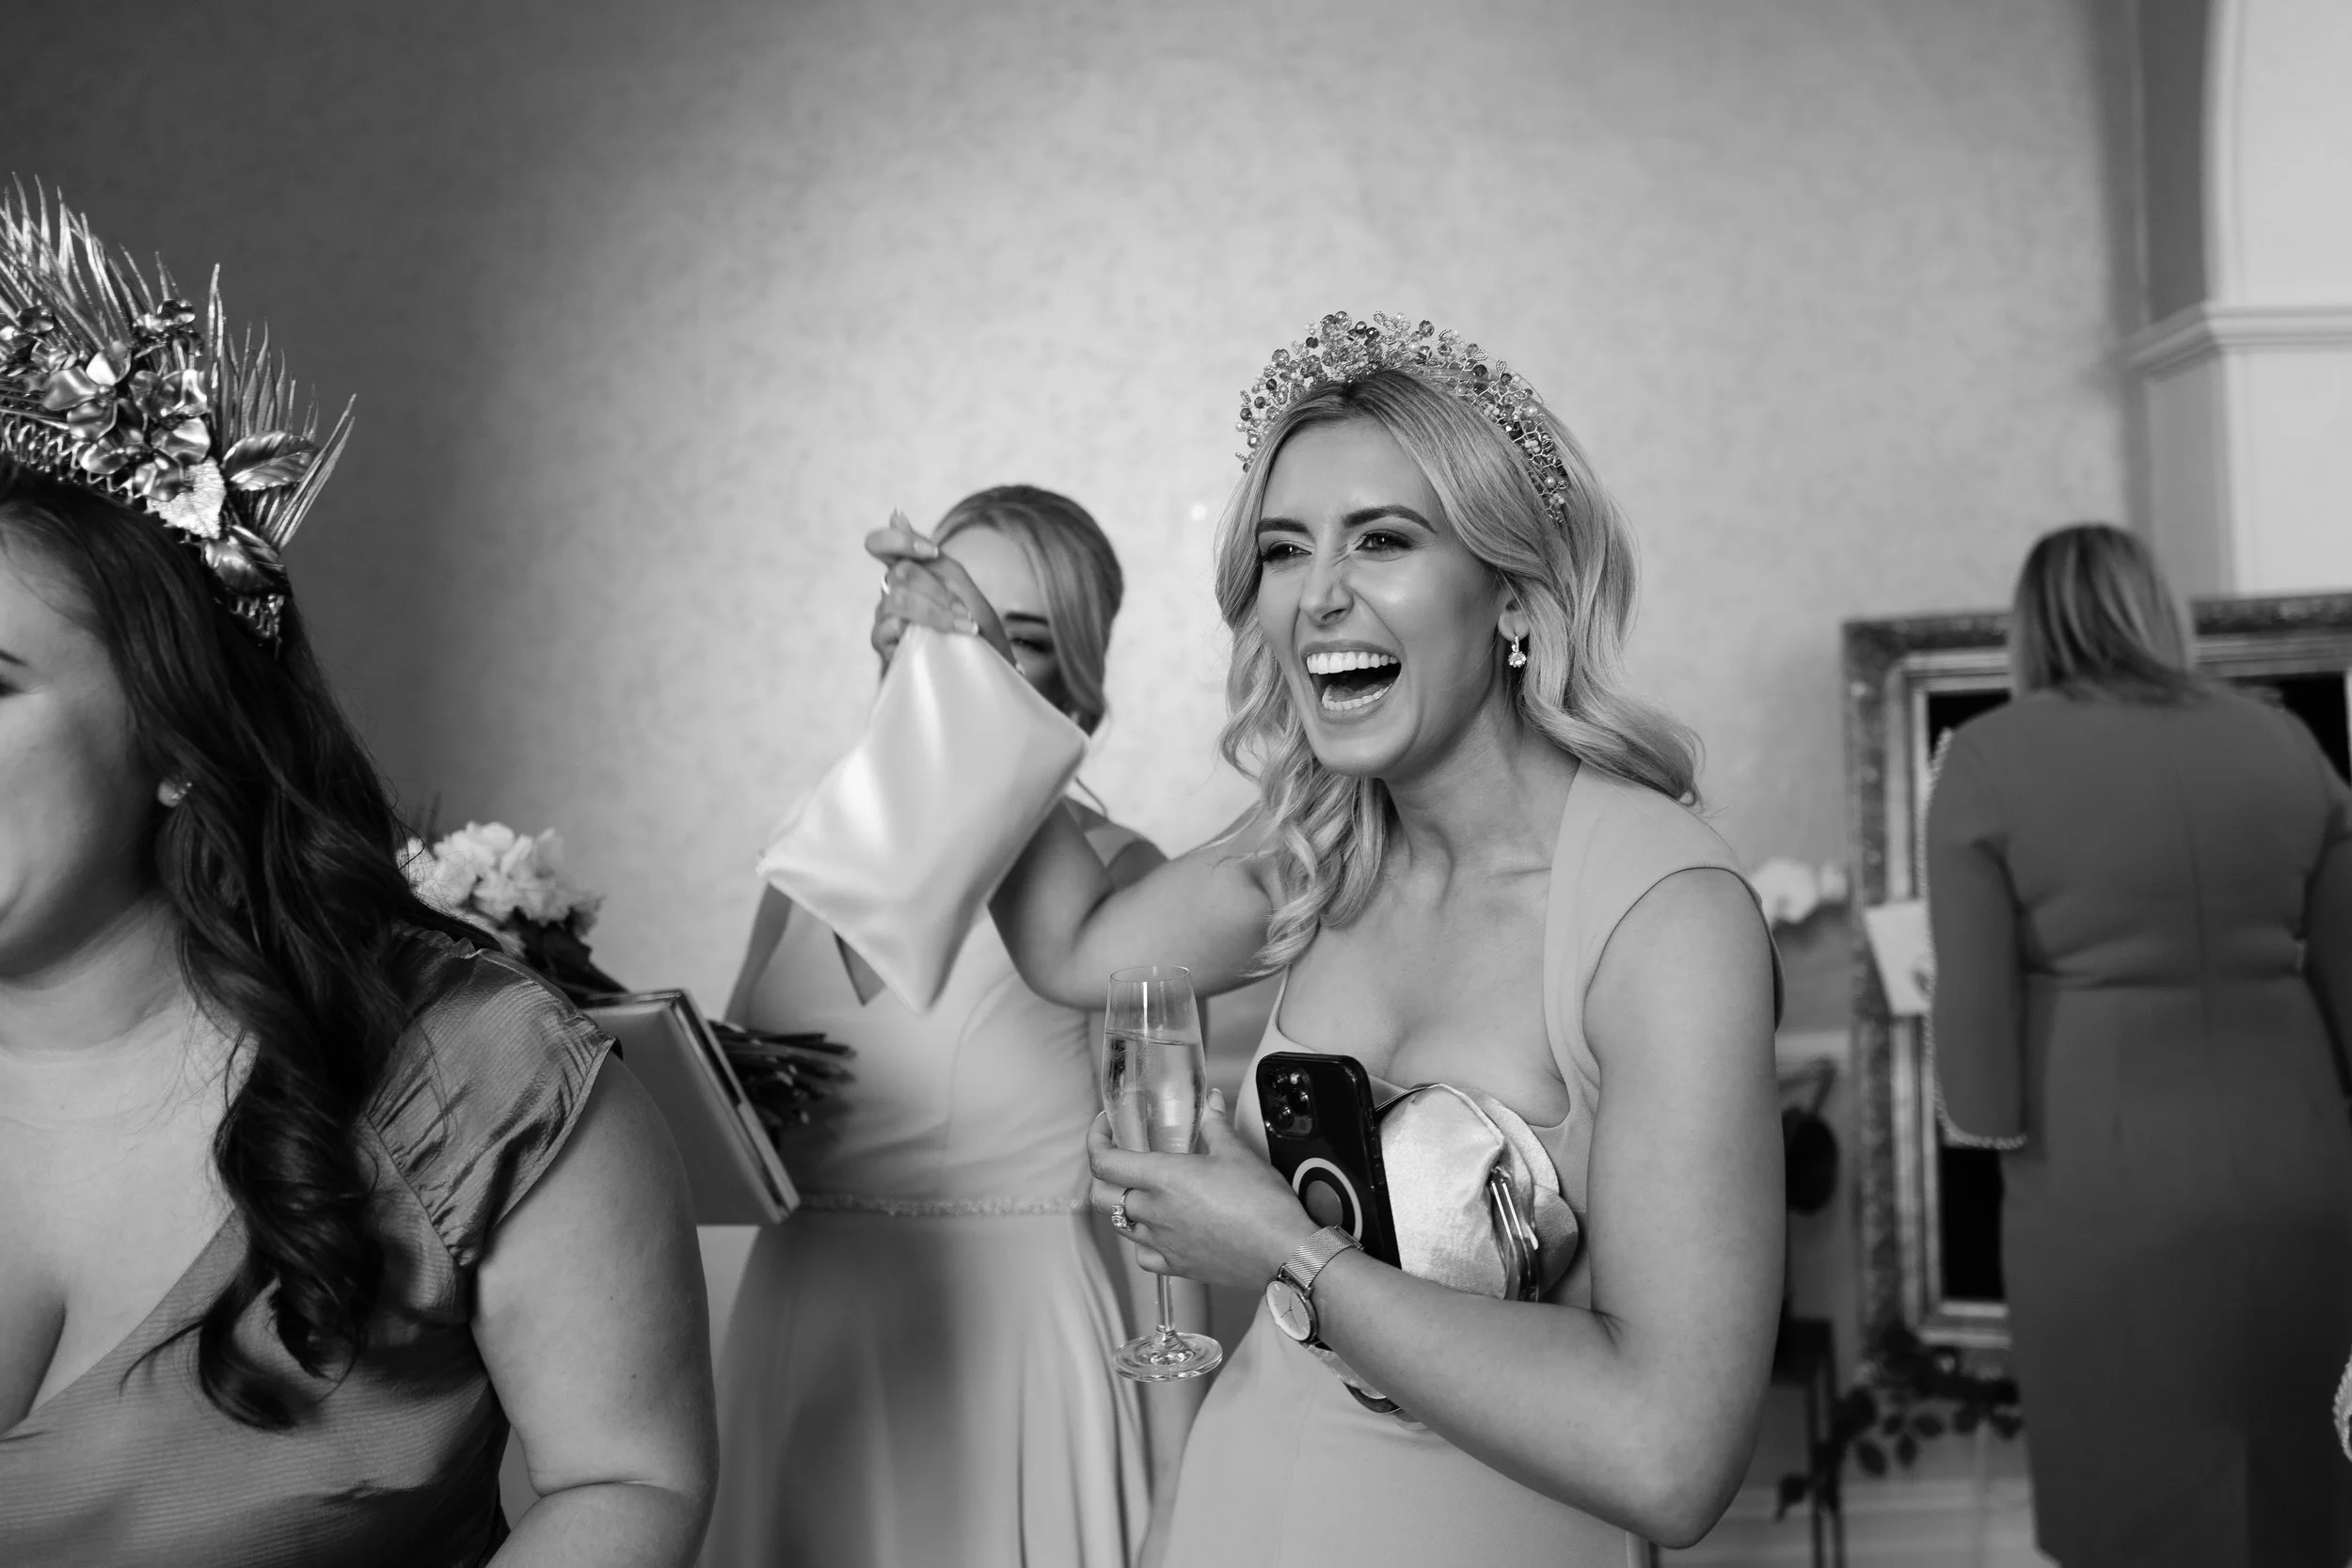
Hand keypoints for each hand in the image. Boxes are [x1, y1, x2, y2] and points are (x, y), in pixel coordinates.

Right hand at [864, 510, 1013, 667]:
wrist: (986, 669)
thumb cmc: (973, 627)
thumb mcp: (961, 585)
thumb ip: (930, 555)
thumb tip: (895, 513)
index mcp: (908, 573)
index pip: (880, 544)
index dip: (899, 540)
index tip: (931, 552)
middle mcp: (891, 592)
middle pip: (900, 572)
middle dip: (939, 590)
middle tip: (965, 612)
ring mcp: (885, 619)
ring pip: (898, 598)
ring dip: (936, 612)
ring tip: (964, 628)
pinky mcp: (883, 645)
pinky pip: (889, 627)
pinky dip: (920, 630)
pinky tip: (939, 641)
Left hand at [1088, 1089, 1319, 1291]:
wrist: (1283, 1252)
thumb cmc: (1262, 1202)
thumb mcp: (1237, 1152)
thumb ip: (1215, 1124)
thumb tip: (1211, 1101)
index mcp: (1163, 1178)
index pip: (1104, 1162)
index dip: (1096, 1141)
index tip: (1106, 1129)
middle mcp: (1153, 1212)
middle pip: (1100, 1196)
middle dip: (1103, 1175)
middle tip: (1120, 1160)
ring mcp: (1161, 1243)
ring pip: (1118, 1225)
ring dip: (1121, 1205)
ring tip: (1142, 1191)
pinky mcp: (1176, 1267)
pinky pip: (1143, 1255)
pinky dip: (1143, 1241)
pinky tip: (1159, 1230)